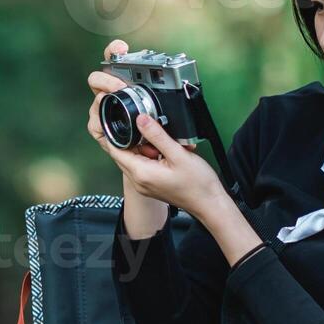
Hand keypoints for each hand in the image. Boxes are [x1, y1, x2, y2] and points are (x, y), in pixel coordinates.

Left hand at [88, 41, 226, 216]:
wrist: (209, 203)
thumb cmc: (198, 184)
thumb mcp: (178, 154)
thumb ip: (157, 135)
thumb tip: (141, 119)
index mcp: (141, 173)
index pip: (115, 150)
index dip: (114, 133)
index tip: (119, 119)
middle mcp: (138, 181)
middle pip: (122, 153)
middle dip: (131, 138)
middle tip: (146, 128)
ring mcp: (144, 184)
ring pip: (133, 158)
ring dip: (142, 147)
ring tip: (161, 143)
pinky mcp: (151, 184)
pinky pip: (142, 165)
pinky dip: (149, 155)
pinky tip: (164, 152)